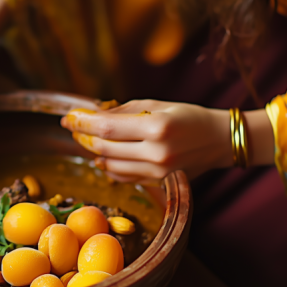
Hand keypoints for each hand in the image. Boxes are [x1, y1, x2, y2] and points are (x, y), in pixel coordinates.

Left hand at [60, 100, 274, 180]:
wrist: (219, 140)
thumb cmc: (188, 116)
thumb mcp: (157, 104)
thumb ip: (124, 111)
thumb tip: (93, 114)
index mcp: (156, 128)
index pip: (107, 127)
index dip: (82, 122)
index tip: (67, 118)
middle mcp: (157, 152)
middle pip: (105, 149)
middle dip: (85, 137)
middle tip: (74, 128)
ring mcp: (158, 171)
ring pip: (112, 166)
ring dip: (95, 153)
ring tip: (87, 140)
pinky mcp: (158, 182)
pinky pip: (125, 177)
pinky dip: (110, 167)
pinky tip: (103, 158)